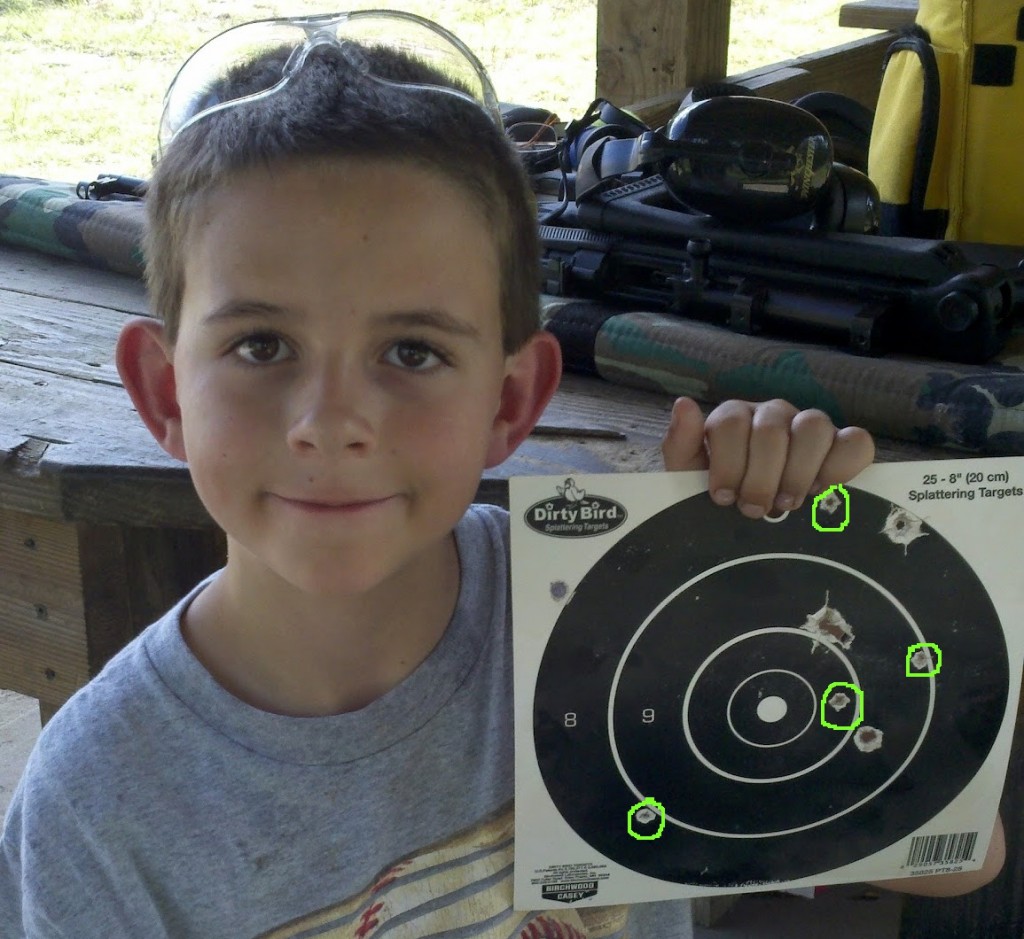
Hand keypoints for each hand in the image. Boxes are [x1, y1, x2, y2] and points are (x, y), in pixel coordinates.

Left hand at [661, 397, 874, 518]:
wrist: (747, 519)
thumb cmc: (720, 495)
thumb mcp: (689, 475)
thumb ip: (681, 443)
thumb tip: (684, 404)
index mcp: (733, 418)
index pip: (730, 423)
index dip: (727, 464)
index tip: (723, 498)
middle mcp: (771, 414)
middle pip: (771, 430)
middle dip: (760, 477)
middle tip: (754, 509)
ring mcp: (809, 426)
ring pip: (814, 427)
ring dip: (798, 472)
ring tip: (787, 503)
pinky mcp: (842, 445)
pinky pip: (856, 442)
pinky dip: (842, 466)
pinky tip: (824, 491)